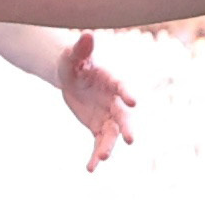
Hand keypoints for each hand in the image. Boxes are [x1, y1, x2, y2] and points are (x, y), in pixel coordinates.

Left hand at [53, 32, 136, 169]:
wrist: (71, 76)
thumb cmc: (74, 61)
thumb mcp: (73, 55)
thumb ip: (81, 48)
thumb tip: (87, 34)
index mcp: (111, 81)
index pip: (121, 87)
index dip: (127, 94)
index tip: (133, 102)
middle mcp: (114, 101)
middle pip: (122, 116)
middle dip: (126, 128)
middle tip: (130, 140)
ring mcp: (107, 116)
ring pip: (111, 134)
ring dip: (108, 147)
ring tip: (103, 159)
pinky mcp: (98, 127)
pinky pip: (98, 144)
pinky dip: (95, 156)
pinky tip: (90, 169)